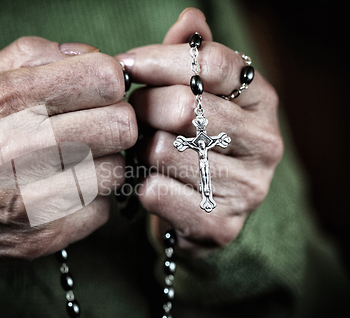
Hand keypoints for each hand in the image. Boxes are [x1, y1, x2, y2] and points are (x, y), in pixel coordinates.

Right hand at [0, 37, 136, 274]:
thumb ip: (31, 55)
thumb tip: (84, 54)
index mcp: (6, 100)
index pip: (103, 78)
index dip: (107, 80)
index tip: (96, 90)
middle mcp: (22, 147)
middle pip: (121, 125)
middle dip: (112, 120)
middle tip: (92, 125)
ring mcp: (31, 198)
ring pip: (115, 170)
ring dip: (102, 162)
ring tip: (76, 160)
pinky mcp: (38, 237)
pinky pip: (99, 211)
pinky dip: (89, 199)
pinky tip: (64, 191)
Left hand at [117, 8, 282, 255]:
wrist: (196, 211)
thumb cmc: (191, 142)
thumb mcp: (198, 95)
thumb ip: (193, 56)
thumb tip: (190, 18)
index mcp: (261, 101)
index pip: (211, 63)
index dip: (159, 59)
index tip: (125, 65)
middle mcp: (265, 143)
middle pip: (184, 106)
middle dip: (143, 107)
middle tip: (133, 114)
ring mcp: (248, 188)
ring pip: (164, 150)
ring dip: (139, 150)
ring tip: (142, 152)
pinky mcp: (221, 225)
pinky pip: (156, 192)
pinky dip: (139, 184)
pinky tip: (146, 182)